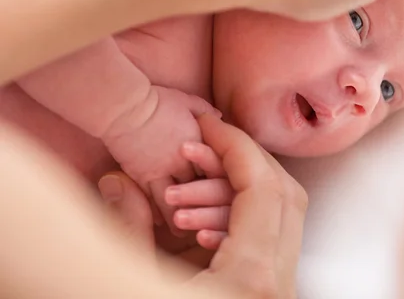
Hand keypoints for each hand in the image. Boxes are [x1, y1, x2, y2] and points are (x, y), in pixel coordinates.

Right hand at [98, 114, 306, 298]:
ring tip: (191, 184)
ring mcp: (279, 295)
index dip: (235, 145)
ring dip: (241, 189)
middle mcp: (278, 287)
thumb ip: (127, 228)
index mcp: (251, 281)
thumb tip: (117, 181)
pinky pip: (271, 244)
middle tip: (203, 142)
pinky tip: (202, 222)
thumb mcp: (131, 282)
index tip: (208, 123)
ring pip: (284, 218)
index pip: (263, 187)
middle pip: (286, 195)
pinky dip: (242, 219)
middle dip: (245, 159)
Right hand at [102, 85, 219, 232]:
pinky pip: (154, 200)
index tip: (229, 192)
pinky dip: (161, 214)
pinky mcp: (143, 176)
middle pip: (204, 187)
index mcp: (201, 141)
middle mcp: (186, 159)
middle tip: (219, 222)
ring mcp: (164, 169)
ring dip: (186, 215)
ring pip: (181, 199)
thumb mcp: (189, 101)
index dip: (225, 180)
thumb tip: (219, 119)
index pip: (219, 166)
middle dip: (211, 204)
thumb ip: (206, 113)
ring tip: (189, 232)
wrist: (126, 106)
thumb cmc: (158, 100)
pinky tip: (163, 225)